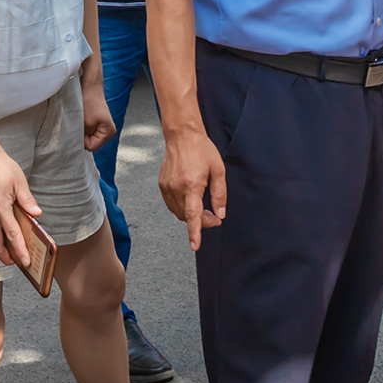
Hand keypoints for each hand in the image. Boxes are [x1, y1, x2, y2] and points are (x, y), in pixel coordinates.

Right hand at [0, 145, 43, 264]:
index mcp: (0, 205)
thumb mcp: (19, 181)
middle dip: (5, 257)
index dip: (19, 250)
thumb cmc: (1, 167)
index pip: (11, 234)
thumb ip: (28, 199)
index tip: (26, 261)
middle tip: (18, 262)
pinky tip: (1, 240)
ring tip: (10, 254)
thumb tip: (37, 214)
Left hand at [81, 80, 114, 153]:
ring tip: (83, 120)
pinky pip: (88, 131)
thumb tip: (79, 145)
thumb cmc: (89, 102)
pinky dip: (83, 127)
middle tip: (81, 124)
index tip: (80, 128)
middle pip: (91, 143)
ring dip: (83, 131)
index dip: (83, 140)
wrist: (90, 87)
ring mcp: (103, 128)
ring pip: (88, 137)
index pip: (91, 147)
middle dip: (83, 136)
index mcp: (108, 132)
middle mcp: (108, 132)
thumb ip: (84, 138)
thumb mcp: (86, 123)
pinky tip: (83, 119)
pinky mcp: (97, 123)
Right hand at [159, 120, 226, 252]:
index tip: (194, 245)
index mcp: (192, 185)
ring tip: (203, 207)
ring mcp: (167, 187)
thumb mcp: (218, 169)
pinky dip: (182, 207)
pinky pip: (172, 204)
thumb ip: (220, 194)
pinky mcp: (162, 185)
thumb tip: (220, 214)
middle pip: (187, 216)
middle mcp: (176, 188)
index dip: (194, 232)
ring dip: (191, 215)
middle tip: (214, 216)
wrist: (181, 136)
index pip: (192, 215)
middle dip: (201, 221)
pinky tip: (191, 200)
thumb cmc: (201, 149)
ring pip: (178, 212)